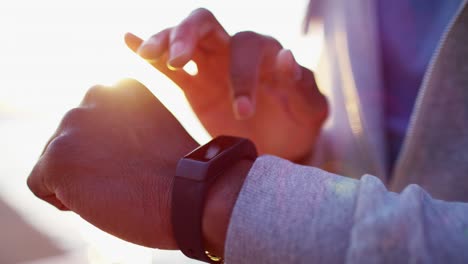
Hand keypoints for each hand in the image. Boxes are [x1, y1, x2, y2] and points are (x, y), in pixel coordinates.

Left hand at [27, 79, 198, 248]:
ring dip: (79, 179)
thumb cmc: (180, 173)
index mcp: (122, 87)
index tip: (137, 162)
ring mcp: (74, 123)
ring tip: (117, 186)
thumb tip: (95, 145)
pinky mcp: (57, 156)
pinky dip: (64, 200)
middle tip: (127, 177)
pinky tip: (99, 198)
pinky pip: (40, 185)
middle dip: (91, 162)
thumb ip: (123, 125)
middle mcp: (95, 94)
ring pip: (55, 162)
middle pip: (71, 139)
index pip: (94, 123)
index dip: (111, 151)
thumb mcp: (153, 131)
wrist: (191, 194)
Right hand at [124, 8, 327, 160]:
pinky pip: (167, 66)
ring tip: (149, 55)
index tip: (241, 112)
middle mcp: (234, 52)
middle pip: (205, 24)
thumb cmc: (298, 125)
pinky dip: (146, 49)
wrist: (279, 144)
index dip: (242, 75)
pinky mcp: (194, 85)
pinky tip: (127, 40)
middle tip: (176, 60)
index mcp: (265, 53)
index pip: (247, 47)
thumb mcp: (311, 111)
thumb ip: (304, 86)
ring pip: (181, 39)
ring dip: (164, 41)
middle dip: (188, 35)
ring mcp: (210, 66)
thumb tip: (286, 56)